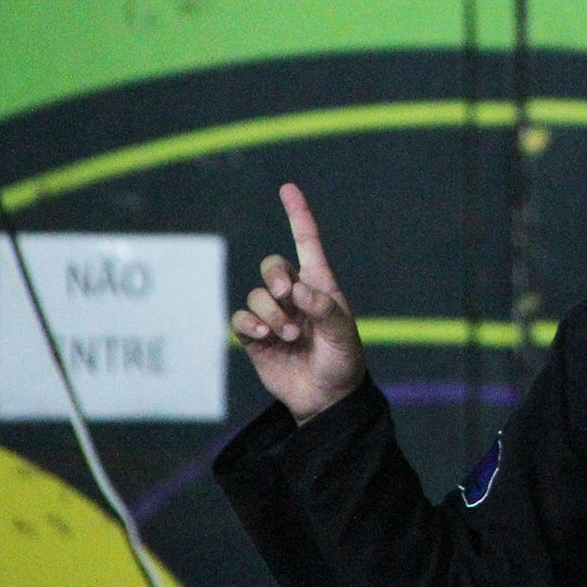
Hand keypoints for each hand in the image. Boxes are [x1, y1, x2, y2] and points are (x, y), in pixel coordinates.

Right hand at [232, 182, 367, 423]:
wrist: (326, 398)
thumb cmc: (343, 362)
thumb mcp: (344, 336)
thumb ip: (325, 310)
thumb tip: (298, 291)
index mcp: (320, 286)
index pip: (308, 243)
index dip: (298, 215)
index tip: (287, 188)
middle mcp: (294, 296)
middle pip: (272, 265)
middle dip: (275, 275)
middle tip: (286, 296)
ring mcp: (274, 315)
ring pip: (257, 295)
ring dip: (270, 312)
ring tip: (287, 336)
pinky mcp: (256, 337)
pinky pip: (241, 318)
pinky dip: (250, 323)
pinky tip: (265, 337)